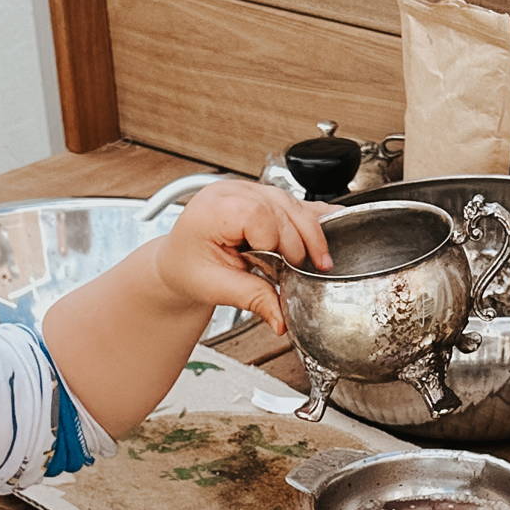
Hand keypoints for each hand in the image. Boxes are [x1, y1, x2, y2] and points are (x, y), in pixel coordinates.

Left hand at [153, 180, 333, 331]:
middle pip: (283, 207)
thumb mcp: (215, 288)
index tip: (285, 267)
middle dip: (302, 240)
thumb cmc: (187, 268)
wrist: (177, 262)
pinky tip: (332, 220)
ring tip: (321, 259)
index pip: (260, 216)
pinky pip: (291, 201)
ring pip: (292, 203)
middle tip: (313, 268)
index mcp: (215, 209)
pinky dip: (311, 215)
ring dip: (311, 231)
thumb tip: (282, 319)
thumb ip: (252, 298)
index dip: (278, 242)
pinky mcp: (259, 197)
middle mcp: (231, 192)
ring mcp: (246, 190)